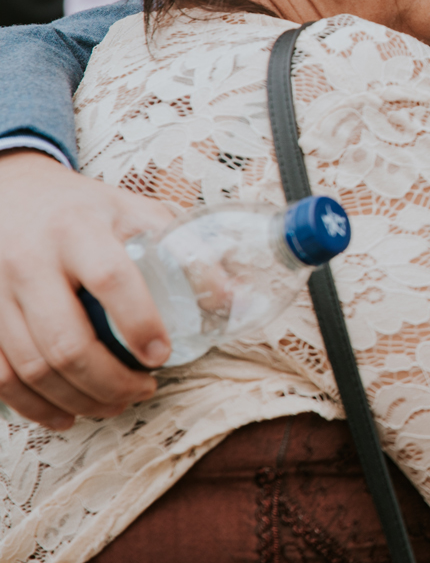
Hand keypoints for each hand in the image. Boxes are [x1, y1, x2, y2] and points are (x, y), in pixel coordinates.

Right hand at [0, 151, 172, 428]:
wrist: (9, 193)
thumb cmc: (82, 208)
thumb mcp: (133, 210)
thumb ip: (182, 247)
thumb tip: (229, 299)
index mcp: (78, 228)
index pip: (109, 278)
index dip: (139, 322)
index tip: (162, 355)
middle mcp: (30, 260)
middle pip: (66, 340)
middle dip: (109, 381)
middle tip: (143, 390)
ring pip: (32, 367)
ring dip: (78, 399)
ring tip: (115, 404)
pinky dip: (33, 405)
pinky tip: (65, 414)